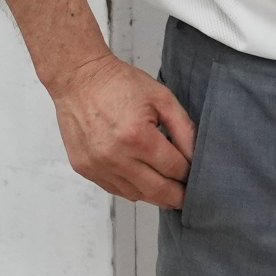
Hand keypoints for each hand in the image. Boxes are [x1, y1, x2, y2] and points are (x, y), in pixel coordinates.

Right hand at [50, 51, 197, 208]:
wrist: (79, 79)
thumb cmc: (120, 84)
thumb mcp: (162, 99)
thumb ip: (184, 130)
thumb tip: (196, 159)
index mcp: (138, 137)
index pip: (174, 170)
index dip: (189, 174)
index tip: (195, 175)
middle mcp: (116, 157)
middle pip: (158, 191)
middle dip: (177, 196)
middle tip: (188, 196)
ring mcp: (98, 166)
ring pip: (137, 195)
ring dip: (155, 195)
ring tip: (166, 188)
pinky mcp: (85, 169)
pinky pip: (116, 190)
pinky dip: (132, 188)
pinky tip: (141, 179)